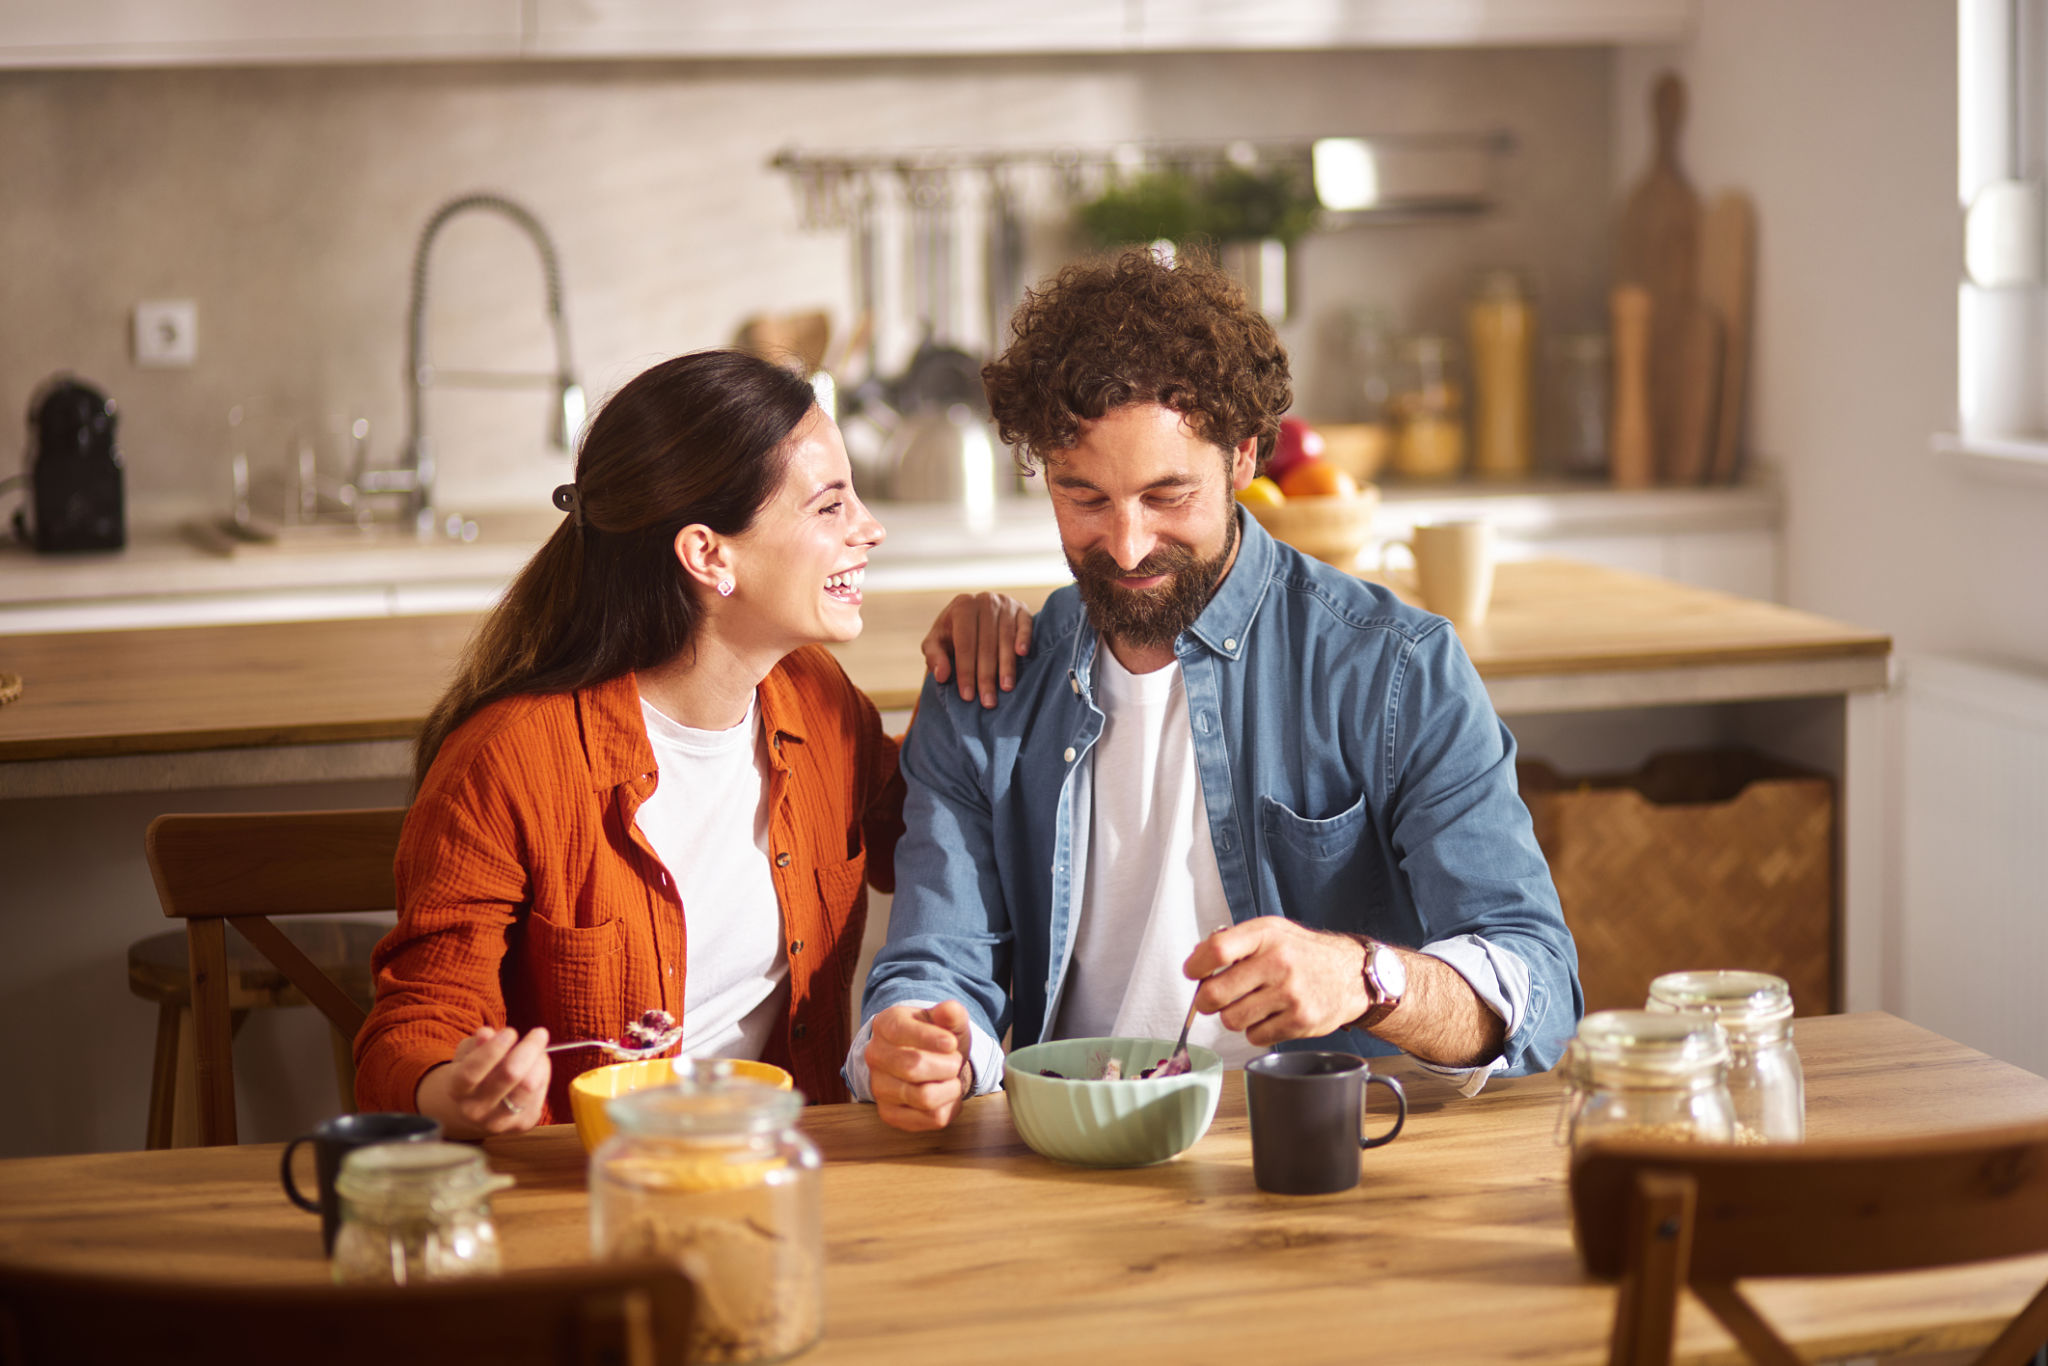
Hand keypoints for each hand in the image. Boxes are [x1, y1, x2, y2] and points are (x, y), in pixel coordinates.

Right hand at [414, 1025, 552, 1139]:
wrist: (477, 1110)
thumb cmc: (475, 1073)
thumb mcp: (469, 1054)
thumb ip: (477, 1044)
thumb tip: (486, 1034)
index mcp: (457, 1090)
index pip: (472, 1071)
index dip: (493, 1050)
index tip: (510, 1032)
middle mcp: (476, 1110)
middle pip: (509, 1076)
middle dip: (528, 1050)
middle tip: (539, 1033)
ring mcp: (499, 1122)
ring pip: (529, 1087)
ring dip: (539, 1062)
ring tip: (539, 1051)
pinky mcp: (522, 1125)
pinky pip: (540, 1095)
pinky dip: (543, 1076)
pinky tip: (537, 1069)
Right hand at [864, 1001, 974, 1131]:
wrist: (927, 1061)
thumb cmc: (937, 1038)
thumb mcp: (946, 1021)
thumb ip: (951, 1013)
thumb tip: (949, 1010)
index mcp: (885, 1025)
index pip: (901, 1031)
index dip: (930, 1038)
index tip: (951, 1043)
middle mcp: (875, 1056)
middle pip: (913, 1067)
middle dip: (947, 1065)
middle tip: (956, 1061)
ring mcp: (879, 1087)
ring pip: (924, 1097)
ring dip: (951, 1088)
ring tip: (952, 1079)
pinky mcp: (890, 1114)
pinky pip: (930, 1118)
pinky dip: (949, 1107)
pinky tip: (947, 1095)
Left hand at [920, 592, 1034, 707]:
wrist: (974, 614)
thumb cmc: (953, 632)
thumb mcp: (936, 641)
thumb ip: (934, 657)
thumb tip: (941, 675)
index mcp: (962, 606)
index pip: (964, 644)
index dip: (965, 671)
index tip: (967, 696)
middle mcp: (984, 601)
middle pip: (986, 644)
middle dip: (986, 675)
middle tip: (988, 701)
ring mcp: (1005, 603)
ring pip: (1005, 638)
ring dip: (1006, 665)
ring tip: (1005, 688)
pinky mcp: (1022, 609)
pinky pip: (1025, 625)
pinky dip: (1024, 638)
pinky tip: (1021, 654)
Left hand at [1182, 920, 1369, 1047]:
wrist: (1351, 974)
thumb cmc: (1303, 953)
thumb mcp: (1271, 932)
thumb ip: (1234, 942)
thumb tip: (1196, 961)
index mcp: (1266, 935)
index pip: (1217, 949)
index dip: (1196, 966)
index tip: (1193, 973)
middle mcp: (1279, 962)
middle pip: (1216, 993)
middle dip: (1206, 1001)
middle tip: (1212, 999)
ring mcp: (1290, 994)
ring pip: (1232, 1020)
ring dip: (1233, 1017)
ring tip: (1248, 1006)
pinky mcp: (1299, 1021)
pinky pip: (1255, 1037)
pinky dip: (1255, 1031)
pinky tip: (1268, 1017)